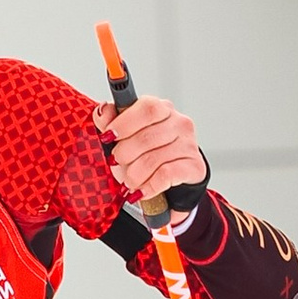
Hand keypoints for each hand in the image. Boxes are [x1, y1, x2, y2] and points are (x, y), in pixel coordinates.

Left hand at [98, 91, 206, 213]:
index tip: (108, 136)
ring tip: (128, 181)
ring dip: (134, 175)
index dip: (124, 122)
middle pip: (146, 137)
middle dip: (124, 154)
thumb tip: (103, 111)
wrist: (171, 178)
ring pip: (153, 159)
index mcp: (162, 109)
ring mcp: (189, 144)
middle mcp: (179, 123)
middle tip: (116, 162)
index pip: (147, 108)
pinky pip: (165, 176)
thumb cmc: (145, 153)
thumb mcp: (122, 136)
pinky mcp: (194, 166)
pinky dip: (148, 186)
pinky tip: (142, 190)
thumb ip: (110, 120)